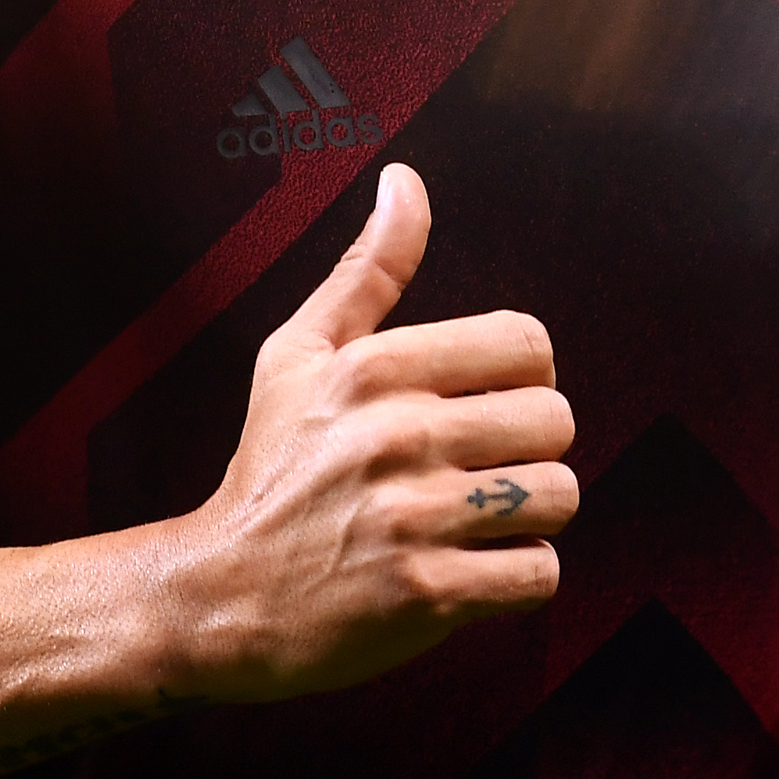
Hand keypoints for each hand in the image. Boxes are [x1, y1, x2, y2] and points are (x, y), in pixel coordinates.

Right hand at [166, 164, 576, 700]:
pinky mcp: (425, 596)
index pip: (527, 343)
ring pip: (558, 496)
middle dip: (531, 450)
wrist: (219, 599)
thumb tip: (405, 179)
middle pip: (556, 421)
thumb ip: (368, 269)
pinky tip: (472, 570)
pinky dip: (518, 578)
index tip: (484, 407)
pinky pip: (538, 574)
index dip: (522, 377)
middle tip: (481, 472)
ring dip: (532, 517)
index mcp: (375, 369)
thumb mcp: (299, 355)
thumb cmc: (272, 468)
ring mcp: (412, 519)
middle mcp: (397, 436)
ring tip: (479, 522)